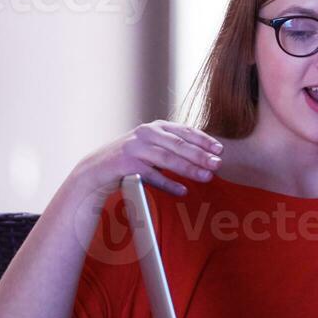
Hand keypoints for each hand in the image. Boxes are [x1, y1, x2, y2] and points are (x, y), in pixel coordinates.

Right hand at [68, 121, 222, 199]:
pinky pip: (151, 175)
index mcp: (156, 127)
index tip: (220, 150)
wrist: (96, 169)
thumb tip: (207, 156)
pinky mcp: (125, 164)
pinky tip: (183, 191)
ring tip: (206, 177)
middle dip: (201, 155)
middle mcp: (146, 133)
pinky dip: (168, 184)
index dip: (204, 140)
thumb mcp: (154, 147)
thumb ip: (174, 147)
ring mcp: (134, 147)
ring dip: (189, 168)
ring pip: (167, 158)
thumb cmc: (132, 159)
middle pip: (179, 144)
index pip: (185, 131)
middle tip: (218, 164)